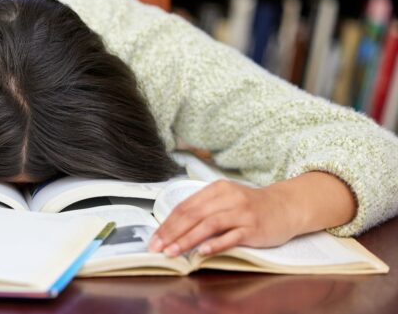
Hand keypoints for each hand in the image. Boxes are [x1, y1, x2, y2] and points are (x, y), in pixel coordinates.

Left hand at [149, 171, 356, 256]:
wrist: (286, 206)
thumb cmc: (250, 206)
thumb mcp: (225, 200)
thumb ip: (203, 210)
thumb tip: (174, 228)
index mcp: (217, 189)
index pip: (185, 207)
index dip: (167, 223)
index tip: (155, 238)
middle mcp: (228, 198)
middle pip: (194, 215)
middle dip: (172, 233)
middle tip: (158, 248)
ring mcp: (242, 213)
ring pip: (209, 225)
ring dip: (187, 240)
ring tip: (173, 252)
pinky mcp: (254, 227)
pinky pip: (231, 236)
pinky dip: (215, 244)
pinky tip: (202, 252)